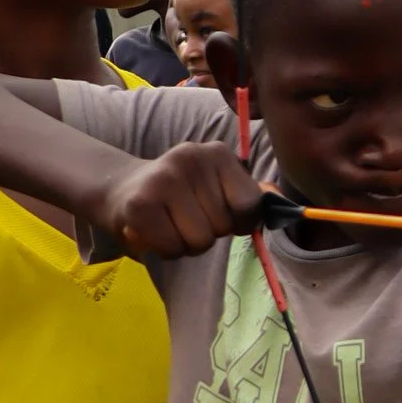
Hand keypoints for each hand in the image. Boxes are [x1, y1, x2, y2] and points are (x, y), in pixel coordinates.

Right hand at [103, 142, 267, 259]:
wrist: (120, 190)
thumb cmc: (177, 195)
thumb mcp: (215, 186)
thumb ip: (247, 194)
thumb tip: (281, 200)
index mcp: (218, 153)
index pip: (249, 205)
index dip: (237, 221)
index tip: (217, 215)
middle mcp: (192, 158)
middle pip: (223, 227)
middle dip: (207, 233)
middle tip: (184, 218)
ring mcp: (164, 179)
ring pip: (200, 241)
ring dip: (186, 244)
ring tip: (170, 224)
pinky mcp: (140, 204)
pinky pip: (172, 248)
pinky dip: (165, 249)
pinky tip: (154, 231)